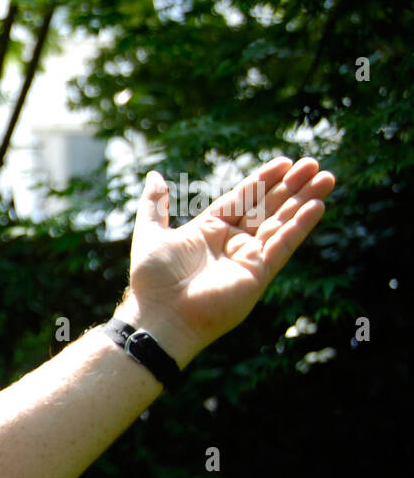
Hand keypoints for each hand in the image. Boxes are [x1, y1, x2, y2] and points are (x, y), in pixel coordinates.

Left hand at [114, 156, 335, 368]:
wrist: (160, 315)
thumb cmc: (151, 278)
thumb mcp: (150, 232)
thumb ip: (155, 204)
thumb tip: (153, 176)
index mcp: (208, 230)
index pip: (242, 198)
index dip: (264, 180)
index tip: (285, 162)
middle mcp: (230, 243)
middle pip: (267, 208)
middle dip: (291, 187)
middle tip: (314, 164)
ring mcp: (246, 259)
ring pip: (281, 223)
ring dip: (303, 201)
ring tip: (327, 178)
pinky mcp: (257, 274)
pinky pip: (283, 246)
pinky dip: (299, 226)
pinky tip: (317, 206)